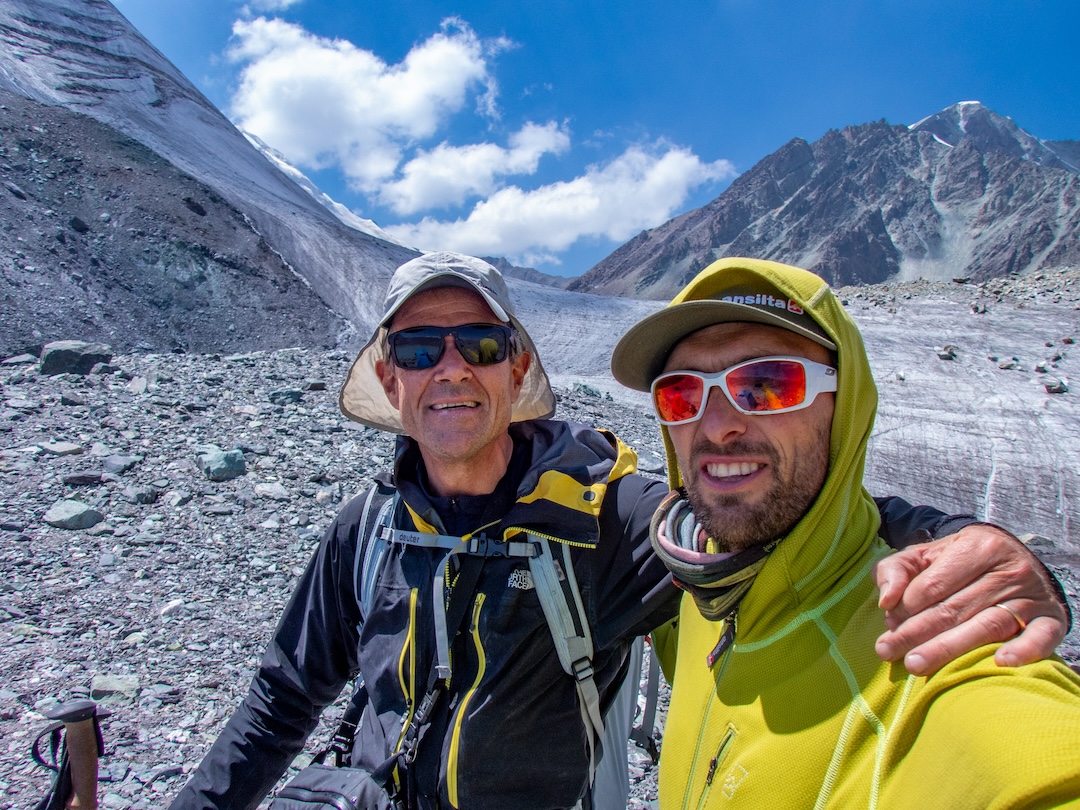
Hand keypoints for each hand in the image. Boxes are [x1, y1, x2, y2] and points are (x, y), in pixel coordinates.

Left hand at [873, 523, 1067, 675]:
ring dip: (950, 648)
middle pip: (954, 608)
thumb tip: (886, 601)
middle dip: (917, 633)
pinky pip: (1041, 637)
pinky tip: (1000, 663)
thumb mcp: (923, 556)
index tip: (888, 626)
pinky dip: (1025, 650)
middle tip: (888, 652)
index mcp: (975, 546)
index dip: (906, 608)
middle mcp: (1007, 568)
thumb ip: (895, 570)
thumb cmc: (956, 563)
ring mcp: (1031, 595)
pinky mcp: (1051, 619)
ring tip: (916, 664)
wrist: (1012, 559)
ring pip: (988, 625)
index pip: (933, 585)